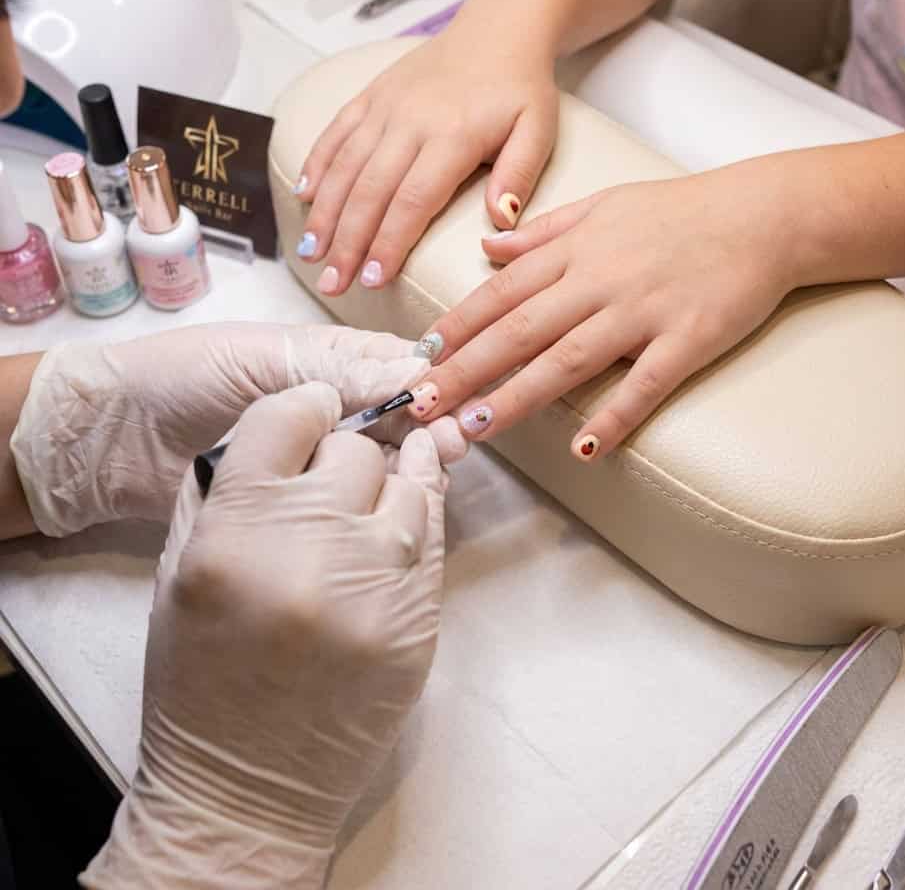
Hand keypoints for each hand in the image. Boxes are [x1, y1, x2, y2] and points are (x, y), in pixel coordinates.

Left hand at [11, 322, 463, 535]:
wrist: (110, 438)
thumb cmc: (184, 378)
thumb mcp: (263, 362)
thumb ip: (335, 370)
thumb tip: (416, 377)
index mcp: (321, 361)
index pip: (392, 366)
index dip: (429, 382)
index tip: (456, 403)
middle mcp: (326, 408)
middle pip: (396, 415)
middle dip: (429, 425)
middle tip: (454, 446)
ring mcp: (310, 458)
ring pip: (378, 460)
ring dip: (409, 465)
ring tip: (435, 476)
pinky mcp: (294, 504)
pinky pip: (344, 501)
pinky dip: (375, 503)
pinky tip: (398, 510)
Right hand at [80, 383, 446, 889]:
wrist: (246, 789)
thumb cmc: (197, 680)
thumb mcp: (178, 570)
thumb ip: (222, 488)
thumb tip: (281, 429)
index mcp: (235, 533)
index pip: (286, 416)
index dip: (301, 408)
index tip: (310, 413)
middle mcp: (311, 551)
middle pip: (354, 447)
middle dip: (341, 451)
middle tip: (329, 472)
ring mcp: (376, 588)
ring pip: (408, 481)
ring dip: (389, 478)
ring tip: (373, 485)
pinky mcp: (419, 622)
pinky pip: (433, 534)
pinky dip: (418, 513)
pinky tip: (402, 508)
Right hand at [293, 26, 558, 294]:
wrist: (499, 27)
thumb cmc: (521, 87)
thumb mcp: (538, 129)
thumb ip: (519, 174)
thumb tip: (499, 222)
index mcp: (452, 135)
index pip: (412, 200)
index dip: (389, 242)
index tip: (373, 279)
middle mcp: (410, 120)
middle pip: (370, 190)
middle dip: (347, 241)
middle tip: (333, 282)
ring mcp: (385, 105)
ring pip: (345, 165)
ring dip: (324, 213)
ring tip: (311, 255)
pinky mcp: (371, 94)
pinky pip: (336, 130)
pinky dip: (317, 163)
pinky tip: (303, 196)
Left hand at [406, 165, 797, 457]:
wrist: (764, 213)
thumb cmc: (680, 210)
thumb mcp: (602, 205)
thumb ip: (541, 231)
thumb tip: (487, 247)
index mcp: (575, 250)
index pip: (501, 292)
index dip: (457, 326)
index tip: (418, 356)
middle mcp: (600, 280)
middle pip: (519, 330)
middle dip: (465, 369)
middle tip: (421, 404)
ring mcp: (643, 311)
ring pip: (568, 359)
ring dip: (517, 395)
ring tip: (474, 426)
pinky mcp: (688, 339)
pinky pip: (645, 384)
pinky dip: (615, 416)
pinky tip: (584, 448)